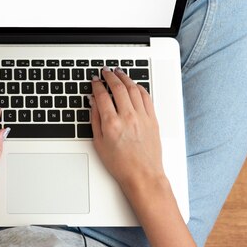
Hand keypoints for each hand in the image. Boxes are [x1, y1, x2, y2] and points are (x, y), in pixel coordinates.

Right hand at [90, 67, 165, 195]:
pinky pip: (146, 97)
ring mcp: (142, 117)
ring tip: (118, 72)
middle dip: (110, 76)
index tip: (94, 80)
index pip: (102, 96)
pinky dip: (139, 87)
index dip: (96, 85)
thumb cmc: (121, 164)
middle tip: (105, 71)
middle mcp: (127, 117)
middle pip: (118, 87)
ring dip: (124, 78)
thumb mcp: (99, 143)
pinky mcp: (152, 119)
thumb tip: (93, 103)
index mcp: (111, 123)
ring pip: (133, 88)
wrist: (143, 175)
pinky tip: (134, 85)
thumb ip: (95, 120)